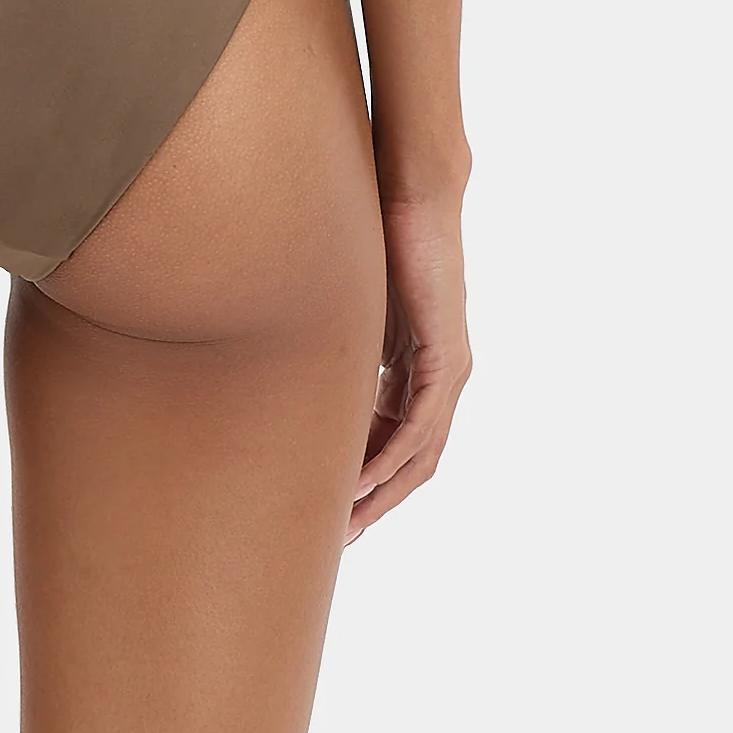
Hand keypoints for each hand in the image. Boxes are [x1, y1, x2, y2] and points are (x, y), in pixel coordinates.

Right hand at [352, 184, 468, 537]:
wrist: (410, 193)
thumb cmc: (373, 238)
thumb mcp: (346, 312)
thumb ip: (332, 349)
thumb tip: (284, 369)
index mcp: (417, 369)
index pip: (395, 442)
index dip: (365, 481)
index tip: (329, 511)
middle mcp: (441, 377)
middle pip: (412, 462)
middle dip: (374, 504)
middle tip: (336, 539)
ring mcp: (449, 369)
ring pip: (419, 453)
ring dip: (381, 494)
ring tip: (344, 525)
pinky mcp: (446, 356)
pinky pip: (419, 425)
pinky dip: (388, 458)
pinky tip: (359, 483)